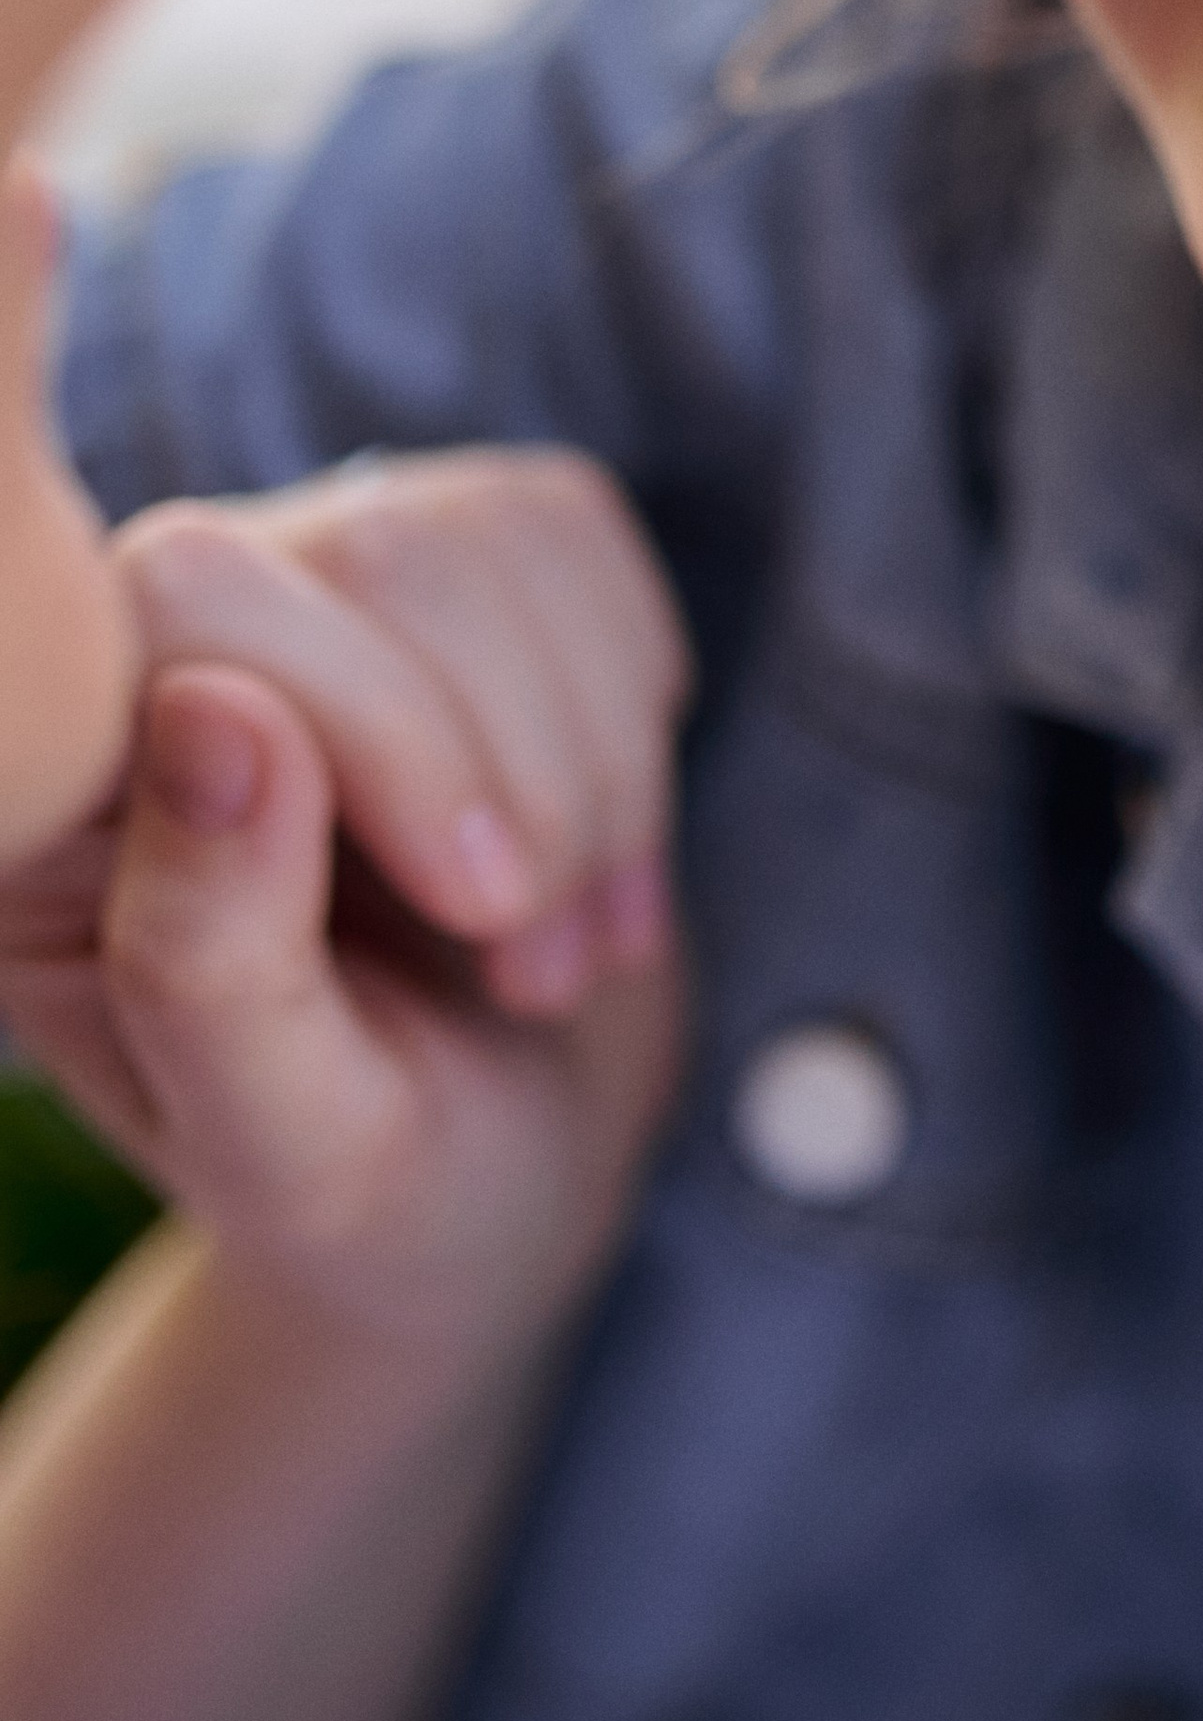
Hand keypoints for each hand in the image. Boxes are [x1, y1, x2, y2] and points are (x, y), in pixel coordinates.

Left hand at [0, 451, 691, 1363]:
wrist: (505, 1162)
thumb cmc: (374, 1188)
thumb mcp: (291, 1144)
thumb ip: (207, 956)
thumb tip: (207, 707)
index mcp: (56, 795)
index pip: (189, 598)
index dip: (365, 717)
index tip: (475, 909)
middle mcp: (158, 653)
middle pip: (370, 554)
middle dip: (501, 769)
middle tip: (534, 965)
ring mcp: (308, 581)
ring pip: (485, 535)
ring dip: (587, 764)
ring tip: (563, 946)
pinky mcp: (450, 559)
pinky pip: (567, 532)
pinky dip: (628, 714)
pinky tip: (601, 851)